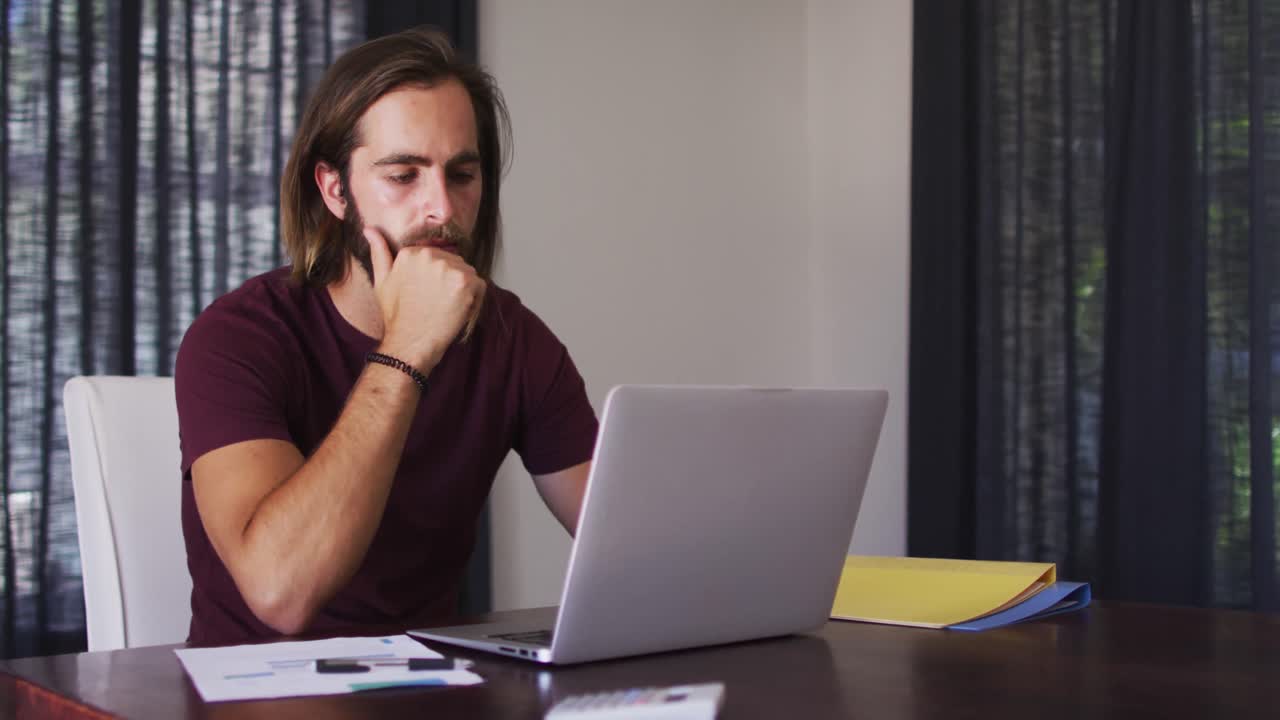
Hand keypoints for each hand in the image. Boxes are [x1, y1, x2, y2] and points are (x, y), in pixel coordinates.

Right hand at [365, 228, 485, 371]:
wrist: (410, 343)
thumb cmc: (397, 316)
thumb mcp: (382, 282)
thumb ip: (379, 253)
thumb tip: (369, 229)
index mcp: (411, 252)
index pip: (437, 257)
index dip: (437, 279)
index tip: (428, 296)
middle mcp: (430, 255)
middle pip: (454, 263)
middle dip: (450, 282)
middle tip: (437, 304)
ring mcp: (448, 268)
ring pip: (467, 273)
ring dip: (463, 289)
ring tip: (446, 308)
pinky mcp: (465, 282)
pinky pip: (479, 285)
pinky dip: (474, 299)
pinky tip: (457, 311)